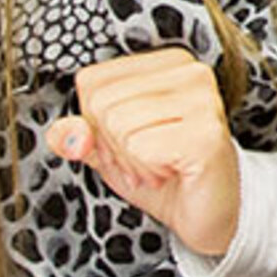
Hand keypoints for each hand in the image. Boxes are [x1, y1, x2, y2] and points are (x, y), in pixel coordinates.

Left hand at [47, 48, 243, 257]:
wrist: (212, 213)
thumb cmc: (166, 174)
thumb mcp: (109, 151)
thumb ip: (80, 135)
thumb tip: (64, 133)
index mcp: (165, 63)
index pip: (92, 81)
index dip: (96, 123)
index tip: (129, 143)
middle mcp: (189, 72)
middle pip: (102, 103)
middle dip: (113, 146)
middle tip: (145, 160)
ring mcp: (202, 100)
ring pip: (119, 124)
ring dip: (131, 162)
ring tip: (158, 167)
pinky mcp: (206, 133)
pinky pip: (142, 148)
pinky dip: (147, 171)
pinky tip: (171, 173)